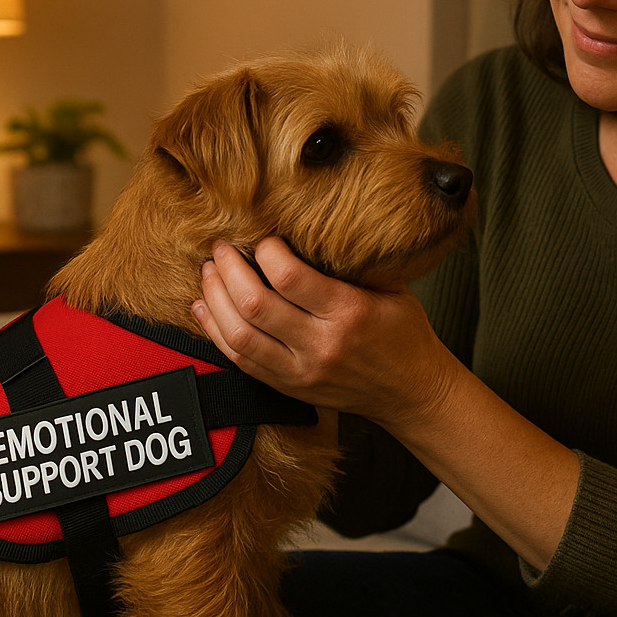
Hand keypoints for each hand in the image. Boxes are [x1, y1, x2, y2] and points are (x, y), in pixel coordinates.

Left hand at [192, 237, 457, 430]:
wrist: (412, 392)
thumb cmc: (404, 332)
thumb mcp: (393, 288)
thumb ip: (353, 262)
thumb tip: (308, 224)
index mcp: (350, 313)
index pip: (289, 277)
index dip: (266, 250)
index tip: (263, 237)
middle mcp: (321, 345)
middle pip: (255, 304)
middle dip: (228, 269)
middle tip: (222, 247)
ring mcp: (301, 371)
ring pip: (238, 335)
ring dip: (215, 299)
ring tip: (209, 272)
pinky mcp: (288, 387)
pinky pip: (239, 360)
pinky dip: (214, 332)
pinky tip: (204, 307)